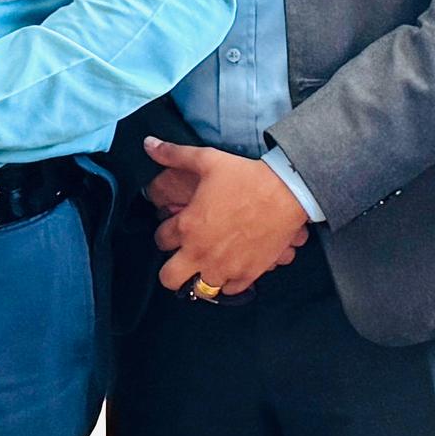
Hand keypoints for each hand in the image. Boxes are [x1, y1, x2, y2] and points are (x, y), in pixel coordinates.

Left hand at [144, 138, 310, 296]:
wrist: (286, 192)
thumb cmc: (245, 176)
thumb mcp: (206, 159)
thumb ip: (174, 154)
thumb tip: (148, 144)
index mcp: (187, 227)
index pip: (160, 241)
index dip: (166, 233)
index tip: (176, 228)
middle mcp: (201, 252)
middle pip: (170, 279)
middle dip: (172, 269)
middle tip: (183, 256)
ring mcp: (225, 267)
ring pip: (198, 290)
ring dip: (200, 277)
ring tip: (208, 262)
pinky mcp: (247, 274)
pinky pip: (229, 291)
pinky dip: (227, 282)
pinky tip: (230, 266)